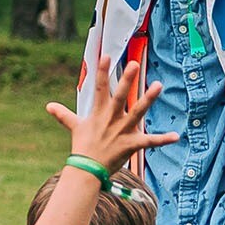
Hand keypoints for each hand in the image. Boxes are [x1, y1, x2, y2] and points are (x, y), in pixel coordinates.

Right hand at [49, 59, 175, 173]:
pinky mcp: (131, 144)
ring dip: (148, 99)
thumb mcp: (75, 127)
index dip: (103, 71)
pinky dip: (163, 139)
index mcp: (99, 112)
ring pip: (138, 112)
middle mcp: (111, 118)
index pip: (100, 87)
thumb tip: (48, 106)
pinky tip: (176, 136)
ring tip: (159, 85)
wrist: (87, 169)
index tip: (106, 55)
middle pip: (120, 95)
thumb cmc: (82, 147)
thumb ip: (64, 115)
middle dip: (126, 80)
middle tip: (134, 64)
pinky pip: (149, 141)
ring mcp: (122, 131)